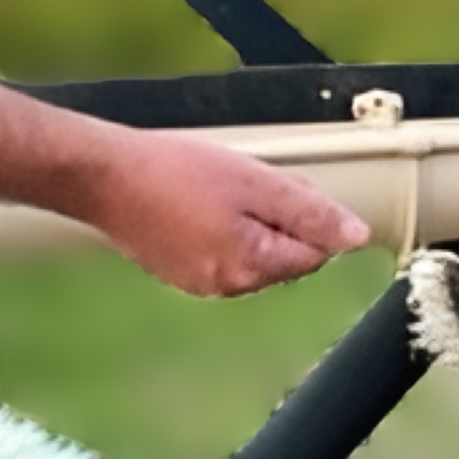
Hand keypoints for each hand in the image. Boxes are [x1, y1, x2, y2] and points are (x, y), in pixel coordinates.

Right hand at [86, 128, 370, 295]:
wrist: (101, 176)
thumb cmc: (174, 172)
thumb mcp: (256, 181)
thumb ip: (311, 212)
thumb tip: (357, 236)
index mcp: (252, 268)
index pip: (315, 253)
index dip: (309, 214)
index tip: (280, 184)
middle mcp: (228, 287)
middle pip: (285, 255)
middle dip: (279, 218)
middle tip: (247, 181)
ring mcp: (200, 283)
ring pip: (253, 251)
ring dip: (249, 220)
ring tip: (215, 187)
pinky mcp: (178, 270)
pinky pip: (220, 250)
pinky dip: (221, 226)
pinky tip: (195, 200)